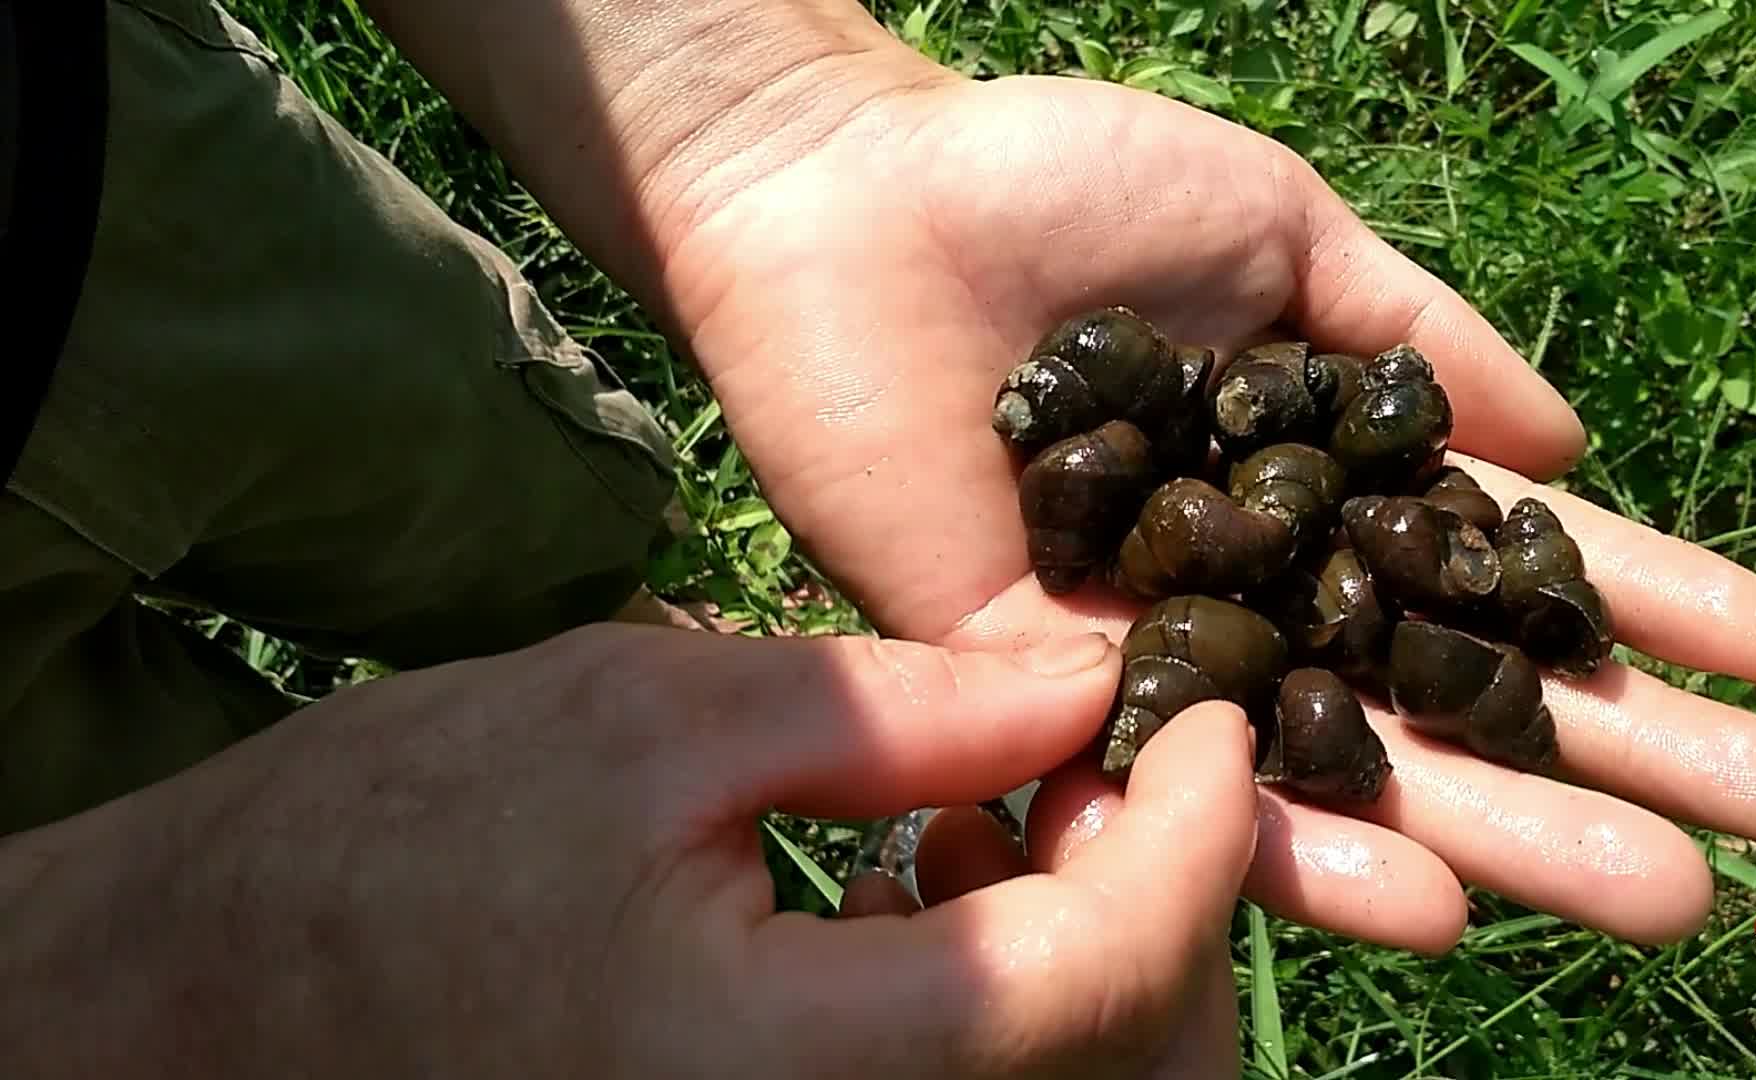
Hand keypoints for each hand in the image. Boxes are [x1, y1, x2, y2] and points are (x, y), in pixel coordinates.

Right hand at [7, 625, 1260, 1076]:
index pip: (1094, 982)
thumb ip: (894, 710)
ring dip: (1098, 948)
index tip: (1209, 713)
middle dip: (1162, 903)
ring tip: (1013, 801)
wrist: (228, 992)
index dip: (1192, 839)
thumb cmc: (396, 841)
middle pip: (1118, 1071)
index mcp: (794, 1071)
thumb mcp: (646, 718)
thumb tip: (1084, 675)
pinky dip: (1012, 990)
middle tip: (1110, 753)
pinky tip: (946, 873)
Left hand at [642, 66, 1755, 948]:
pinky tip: (1435, 901)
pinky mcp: (1035, 688)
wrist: (851, 201)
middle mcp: (1256, 585)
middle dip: (1618, 754)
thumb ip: (1419, 337)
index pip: (1502, 561)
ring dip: (1510, 838)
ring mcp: (1155, 648)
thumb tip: (1575, 435)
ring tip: (1667, 895)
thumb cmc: (1058, 186)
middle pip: (1451, 692)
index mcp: (1319, 477)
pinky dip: (1298, 850)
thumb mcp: (1280, 229)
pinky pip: (1179, 791)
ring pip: (1345, 771)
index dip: (1645, 606)